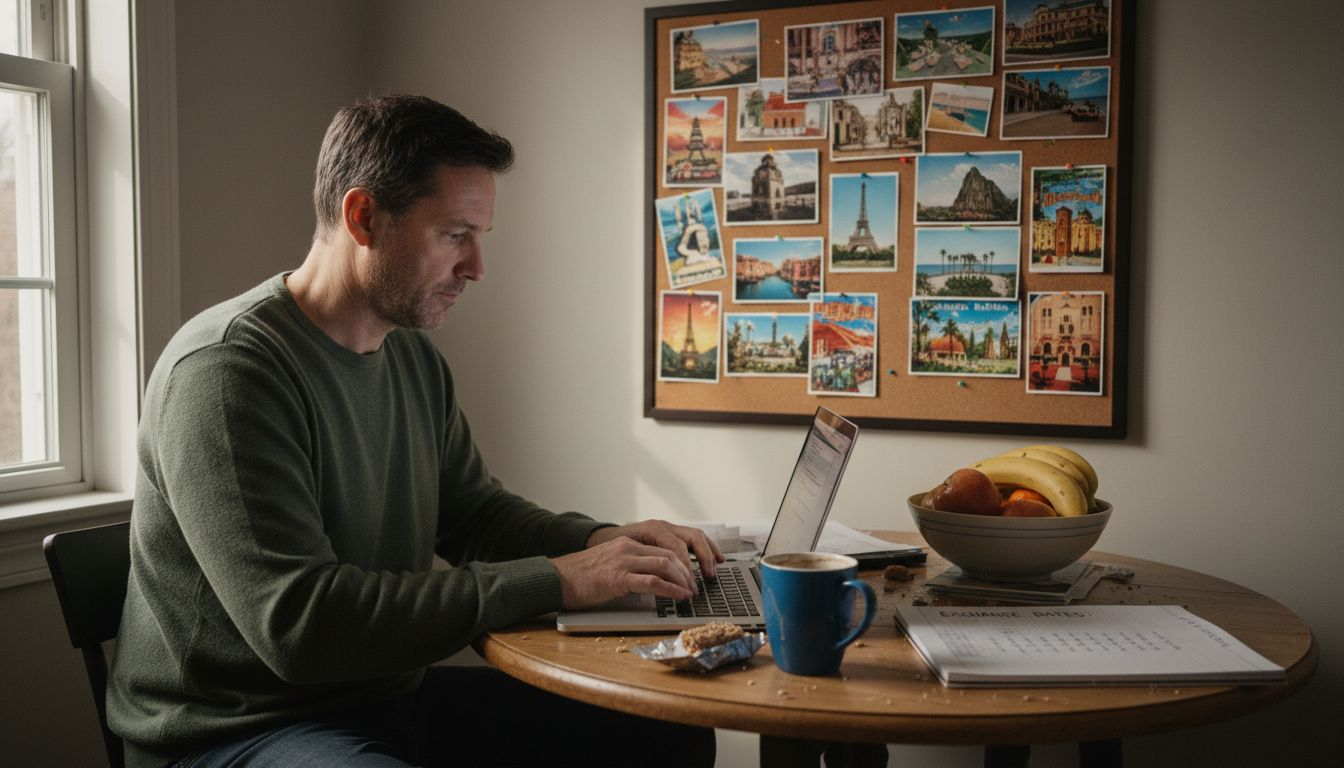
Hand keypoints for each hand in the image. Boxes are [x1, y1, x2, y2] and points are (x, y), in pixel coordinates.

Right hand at [550, 536, 696, 609]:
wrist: (556, 579)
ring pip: (665, 565)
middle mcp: (627, 548)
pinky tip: (678, 596)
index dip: (681, 563)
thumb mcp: (609, 565)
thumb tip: (651, 581)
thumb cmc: (579, 578)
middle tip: (695, 586)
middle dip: (687, 571)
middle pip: (669, 554)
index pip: (663, 549)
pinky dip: (671, 589)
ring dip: (682, 580)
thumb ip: (629, 567)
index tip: (690, 576)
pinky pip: (653, 581)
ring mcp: (624, 561)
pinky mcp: (619, 577)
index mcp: (626, 543)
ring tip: (690, 593)